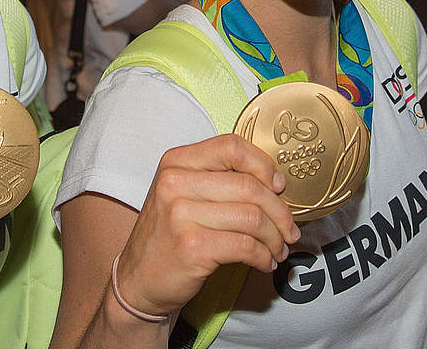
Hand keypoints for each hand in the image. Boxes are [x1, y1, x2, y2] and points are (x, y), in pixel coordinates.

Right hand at [113, 134, 299, 317]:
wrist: (138, 280)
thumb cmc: (167, 236)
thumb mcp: (181, 194)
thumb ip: (217, 180)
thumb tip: (274, 184)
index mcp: (175, 162)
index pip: (232, 147)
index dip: (263, 165)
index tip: (278, 186)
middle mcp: (175, 183)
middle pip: (250, 186)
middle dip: (280, 212)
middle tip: (288, 230)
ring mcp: (181, 215)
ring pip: (253, 218)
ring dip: (275, 238)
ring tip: (277, 249)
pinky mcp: (191, 247)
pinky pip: (246, 246)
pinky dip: (264, 257)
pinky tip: (264, 262)